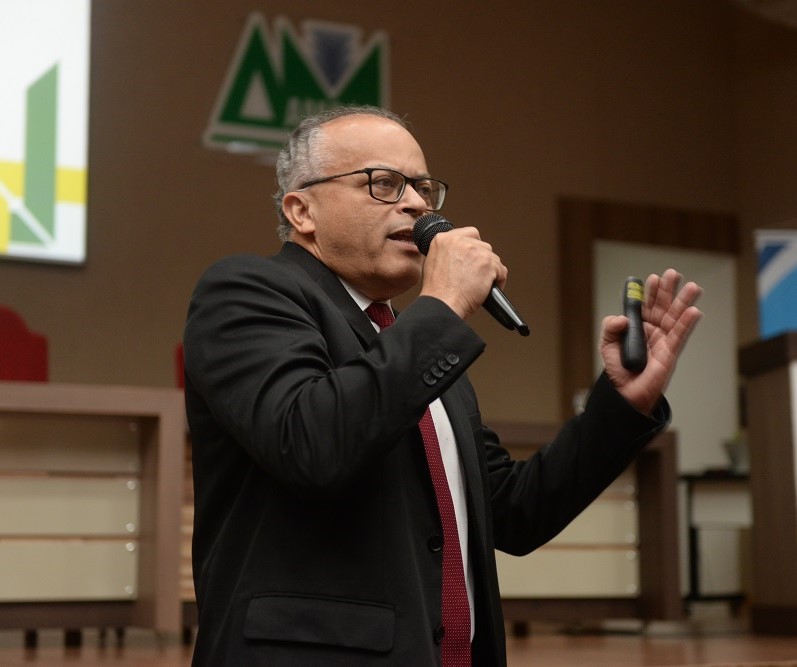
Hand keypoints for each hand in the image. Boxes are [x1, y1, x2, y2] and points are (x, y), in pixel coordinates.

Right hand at [419, 227, 507, 318]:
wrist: (442, 304)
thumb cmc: (438, 292)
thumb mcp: (434, 263)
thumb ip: (448, 253)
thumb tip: (462, 255)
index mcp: (443, 239)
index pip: (470, 234)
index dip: (474, 248)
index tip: (473, 258)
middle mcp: (459, 241)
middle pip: (483, 246)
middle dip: (482, 261)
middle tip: (475, 275)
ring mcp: (475, 251)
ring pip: (493, 258)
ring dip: (490, 271)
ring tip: (480, 284)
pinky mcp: (487, 263)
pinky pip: (501, 271)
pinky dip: (498, 281)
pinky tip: (488, 289)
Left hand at [599, 268, 702, 414]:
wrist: (625, 393)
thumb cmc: (618, 369)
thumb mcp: (607, 345)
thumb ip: (610, 328)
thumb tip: (622, 318)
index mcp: (637, 326)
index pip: (645, 304)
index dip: (649, 292)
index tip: (652, 278)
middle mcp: (652, 330)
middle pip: (662, 306)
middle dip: (668, 290)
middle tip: (672, 274)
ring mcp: (663, 340)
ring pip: (675, 317)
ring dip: (684, 302)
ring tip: (692, 287)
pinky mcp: (671, 352)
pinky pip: (680, 336)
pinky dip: (687, 323)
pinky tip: (694, 311)